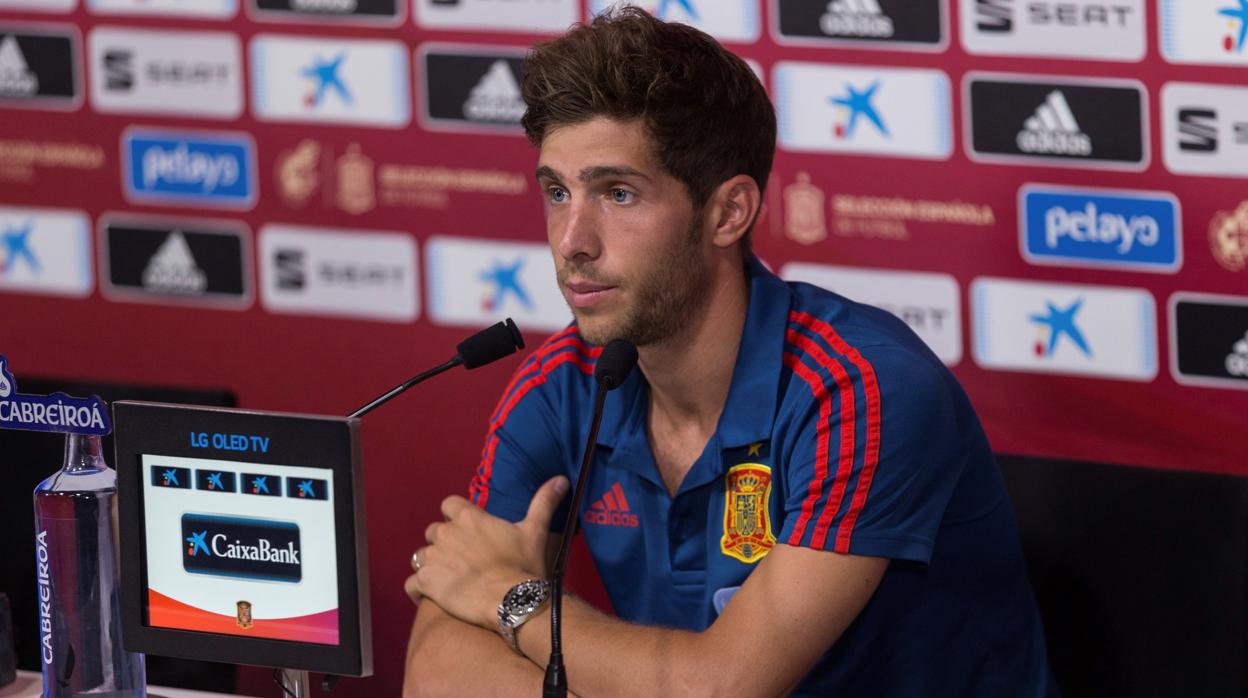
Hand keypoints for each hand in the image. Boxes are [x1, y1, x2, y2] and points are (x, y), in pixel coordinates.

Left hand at [405, 476, 568, 629]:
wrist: (512, 601)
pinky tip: (430, 596)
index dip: (456, 517)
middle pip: (433, 531)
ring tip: (448, 579)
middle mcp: (445, 533)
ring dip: (431, 565)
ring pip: (421, 556)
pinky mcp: (425, 583)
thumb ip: (544, 502)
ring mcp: (433, 558)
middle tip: (462, 560)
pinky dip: (418, 590)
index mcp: (468, 517)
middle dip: (444, 543)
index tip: (468, 531)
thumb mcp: (535, 531)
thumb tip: (562, 480)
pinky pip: (411, 584)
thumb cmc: (523, 565)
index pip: (449, 505)